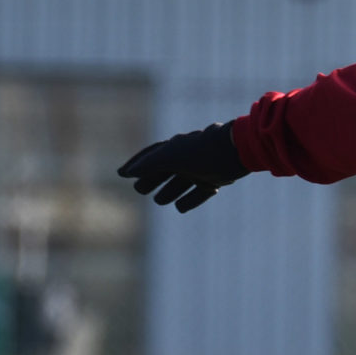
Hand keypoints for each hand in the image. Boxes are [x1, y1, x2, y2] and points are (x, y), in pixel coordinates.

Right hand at [117, 123, 246, 213]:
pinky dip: (190, 200)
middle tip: (140, 190)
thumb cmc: (199, 151)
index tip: (121, 173)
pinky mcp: (214, 179)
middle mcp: (186, 157)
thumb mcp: (170, 157)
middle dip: (151, 179)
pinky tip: (180, 207)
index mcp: (174, 147)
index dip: (135, 164)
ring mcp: (200, 169)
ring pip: (180, 182)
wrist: (233, 151)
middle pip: (163, 171)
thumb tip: (126, 172)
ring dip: (169, 191)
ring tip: (159, 200)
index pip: (149, 155)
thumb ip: (148, 164)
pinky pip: (199, 193)